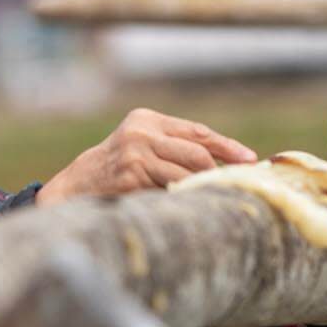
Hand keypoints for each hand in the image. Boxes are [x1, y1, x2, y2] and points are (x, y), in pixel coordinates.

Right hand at [36, 108, 256, 204]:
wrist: (76, 186)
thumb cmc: (119, 168)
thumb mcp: (144, 147)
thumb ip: (175, 148)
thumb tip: (227, 163)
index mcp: (147, 119)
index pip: (197, 132)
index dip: (227, 146)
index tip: (250, 159)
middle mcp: (141, 132)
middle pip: (196, 152)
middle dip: (220, 171)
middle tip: (238, 185)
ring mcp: (135, 153)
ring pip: (186, 173)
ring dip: (205, 188)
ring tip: (221, 197)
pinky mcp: (130, 176)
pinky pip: (170, 189)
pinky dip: (186, 199)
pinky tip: (195, 207)